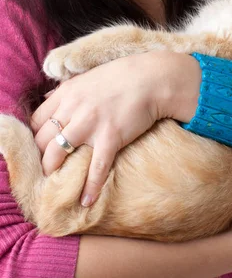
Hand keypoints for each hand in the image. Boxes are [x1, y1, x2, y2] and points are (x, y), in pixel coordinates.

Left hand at [31, 51, 172, 206]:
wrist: (152, 79)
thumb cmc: (121, 77)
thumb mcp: (87, 78)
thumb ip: (66, 91)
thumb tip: (47, 101)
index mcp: (67, 93)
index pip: (36, 120)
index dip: (35, 138)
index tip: (39, 149)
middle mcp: (73, 108)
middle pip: (43, 139)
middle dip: (40, 157)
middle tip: (44, 170)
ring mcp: (91, 124)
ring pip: (58, 153)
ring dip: (53, 172)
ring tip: (55, 185)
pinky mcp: (110, 137)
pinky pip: (96, 167)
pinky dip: (90, 186)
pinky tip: (86, 201)